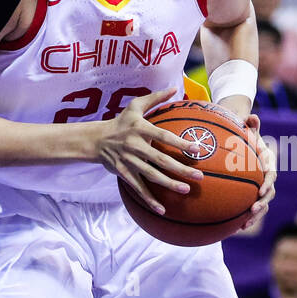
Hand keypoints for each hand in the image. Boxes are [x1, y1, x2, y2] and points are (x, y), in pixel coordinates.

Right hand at [96, 87, 204, 214]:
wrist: (97, 139)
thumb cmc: (121, 122)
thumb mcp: (135, 106)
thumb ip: (155, 98)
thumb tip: (175, 87)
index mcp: (141, 129)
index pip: (164, 136)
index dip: (180, 143)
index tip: (196, 149)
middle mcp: (136, 146)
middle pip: (161, 160)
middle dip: (181, 169)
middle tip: (199, 176)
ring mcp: (130, 161)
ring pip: (152, 175)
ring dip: (170, 184)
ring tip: (186, 190)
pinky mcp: (124, 173)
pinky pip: (139, 188)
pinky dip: (150, 199)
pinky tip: (162, 209)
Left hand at [239, 111, 275, 231]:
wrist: (242, 144)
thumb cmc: (243, 136)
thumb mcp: (247, 130)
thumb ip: (250, 125)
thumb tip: (252, 116)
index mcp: (268, 162)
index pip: (271, 174)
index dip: (267, 183)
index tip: (260, 191)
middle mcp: (267, 176)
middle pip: (269, 192)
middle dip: (263, 203)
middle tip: (253, 210)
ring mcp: (261, 187)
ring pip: (263, 204)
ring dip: (257, 215)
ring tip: (246, 223)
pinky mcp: (254, 195)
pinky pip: (253, 209)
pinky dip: (249, 219)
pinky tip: (239, 228)